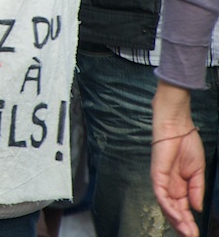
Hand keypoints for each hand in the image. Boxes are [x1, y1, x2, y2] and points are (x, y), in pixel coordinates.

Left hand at [152, 80, 203, 236]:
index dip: (189, 222)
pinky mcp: (157, 174)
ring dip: (176, 220)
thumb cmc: (187, 144)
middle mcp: (169, 185)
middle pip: (173, 210)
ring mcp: (161, 180)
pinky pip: (160, 194)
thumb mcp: (197, 171)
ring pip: (166, 206)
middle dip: (182, 226)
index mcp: (179, 185)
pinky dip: (168, 207)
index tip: (196, 234)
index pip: (182, 208)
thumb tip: (197, 208)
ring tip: (187, 232)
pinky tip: (177, 217)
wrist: (178, 126)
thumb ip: (196, 190)